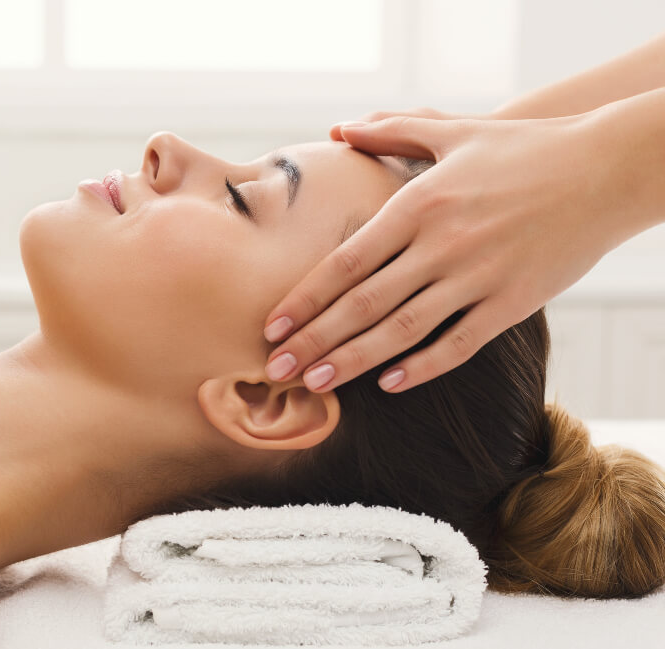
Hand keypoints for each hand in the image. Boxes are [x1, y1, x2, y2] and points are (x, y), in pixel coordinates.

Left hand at [262, 112, 639, 393]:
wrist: (606, 168)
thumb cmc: (523, 148)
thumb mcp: (453, 130)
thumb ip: (391, 131)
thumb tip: (337, 130)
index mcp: (419, 204)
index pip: (345, 263)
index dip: (304, 300)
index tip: (271, 327)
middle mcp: (442, 245)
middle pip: (363, 304)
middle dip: (314, 340)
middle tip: (276, 369)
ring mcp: (478, 277)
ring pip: (403, 331)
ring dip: (354, 361)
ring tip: (317, 383)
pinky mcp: (514, 302)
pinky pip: (460, 344)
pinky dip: (423, 367)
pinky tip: (389, 384)